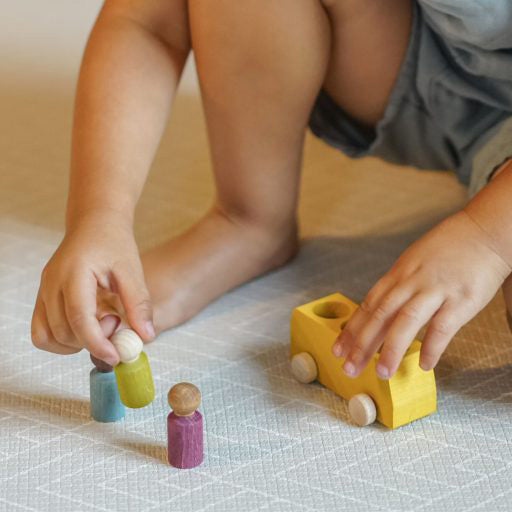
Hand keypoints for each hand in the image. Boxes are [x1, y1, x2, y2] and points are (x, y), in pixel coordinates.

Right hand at [31, 212, 154, 364]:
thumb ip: (139, 304)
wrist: (95, 223)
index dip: (97, 343)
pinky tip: (88, 325)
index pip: (79, 318)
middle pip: (64, 331)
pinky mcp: (43, 297)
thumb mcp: (132, 270)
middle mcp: (51, 283)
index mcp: (74, 273)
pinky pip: (43, 331)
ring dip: (77, 342)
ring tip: (102, 319)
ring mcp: (43, 291)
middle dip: (92, 339)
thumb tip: (146, 337)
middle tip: (116, 321)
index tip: (117, 356)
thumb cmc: (114, 243)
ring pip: (48, 336)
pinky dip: (64, 339)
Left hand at [332, 210, 510, 378]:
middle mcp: (411, 282)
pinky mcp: (461, 299)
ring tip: (382, 373)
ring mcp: (435, 290)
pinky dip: (432, 347)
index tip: (338, 349)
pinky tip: (425, 365)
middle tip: (349, 367)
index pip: (368, 305)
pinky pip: (442, 327)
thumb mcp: (412, 261)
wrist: (483, 232)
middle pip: (380, 316)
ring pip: (405, 322)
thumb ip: (397, 285)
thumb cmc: (448, 248)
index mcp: (398, 274)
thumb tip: (379, 309)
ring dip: (391, 349)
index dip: (351, 329)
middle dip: (362, 344)